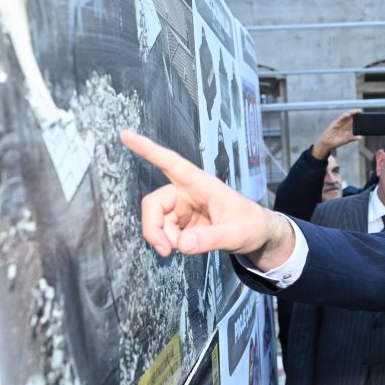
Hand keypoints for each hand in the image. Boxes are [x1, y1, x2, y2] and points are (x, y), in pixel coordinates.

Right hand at [121, 130, 294, 265]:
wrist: (259, 236)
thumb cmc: (252, 225)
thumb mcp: (237, 233)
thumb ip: (211, 238)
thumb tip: (183, 244)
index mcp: (200, 183)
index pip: (170, 162)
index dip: (147, 149)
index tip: (126, 134)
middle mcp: (186, 192)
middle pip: (154, 203)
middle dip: (153, 227)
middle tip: (164, 249)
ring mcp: (183, 208)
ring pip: (156, 220)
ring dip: (163, 238)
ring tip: (183, 249)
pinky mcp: (183, 222)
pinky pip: (164, 231)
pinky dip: (169, 242)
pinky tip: (185, 246)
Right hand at [310, 109, 363, 159]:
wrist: (327, 144)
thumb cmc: (336, 141)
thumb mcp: (346, 140)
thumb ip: (353, 138)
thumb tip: (360, 137)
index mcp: (346, 127)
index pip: (353, 121)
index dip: (357, 117)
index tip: (362, 115)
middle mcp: (343, 124)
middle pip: (350, 117)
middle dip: (355, 113)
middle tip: (360, 110)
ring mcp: (339, 123)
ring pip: (345, 116)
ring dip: (350, 113)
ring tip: (355, 111)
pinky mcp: (335, 123)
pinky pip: (340, 118)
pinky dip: (344, 116)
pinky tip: (348, 114)